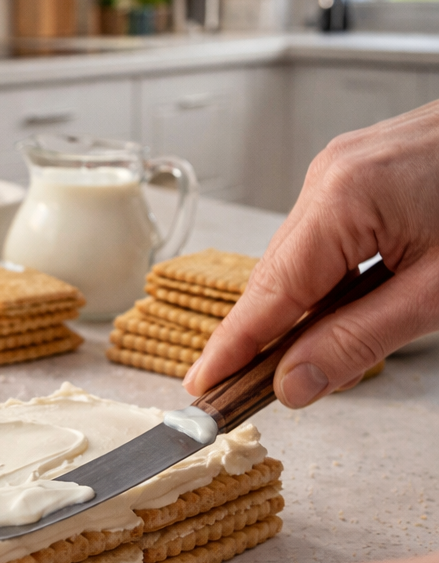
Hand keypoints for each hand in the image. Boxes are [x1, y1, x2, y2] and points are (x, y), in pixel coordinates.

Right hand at [185, 100, 438, 404]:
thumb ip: (360, 340)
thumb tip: (294, 384)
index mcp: (343, 198)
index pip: (269, 293)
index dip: (231, 348)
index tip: (201, 389)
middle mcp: (329, 176)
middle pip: (276, 275)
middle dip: (259, 337)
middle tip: (238, 393)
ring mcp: (342, 169)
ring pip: (299, 258)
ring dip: (294, 312)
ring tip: (284, 364)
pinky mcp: (360, 172)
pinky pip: (323, 237)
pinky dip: (322, 282)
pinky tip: (327, 314)